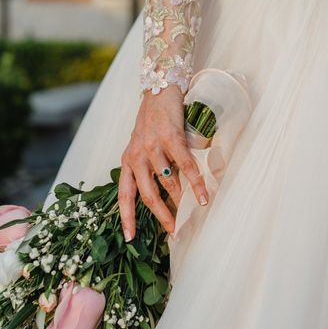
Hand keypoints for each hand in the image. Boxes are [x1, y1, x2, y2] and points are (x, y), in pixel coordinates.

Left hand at [119, 86, 208, 241]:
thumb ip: (149, 170)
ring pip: (167, 182)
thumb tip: (166, 198)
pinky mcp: (171, 138)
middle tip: (172, 232)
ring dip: (179, 202)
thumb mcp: (142, 148)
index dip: (126, 218)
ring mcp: (153, 147)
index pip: (124, 195)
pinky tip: (203, 197)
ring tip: (189, 216)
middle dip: (160, 215)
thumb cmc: (152, 123)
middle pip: (147, 194)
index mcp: (127, 162)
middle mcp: (136, 156)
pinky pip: (186, 166)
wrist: (159, 91)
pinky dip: (196, 184)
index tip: (130, 238)